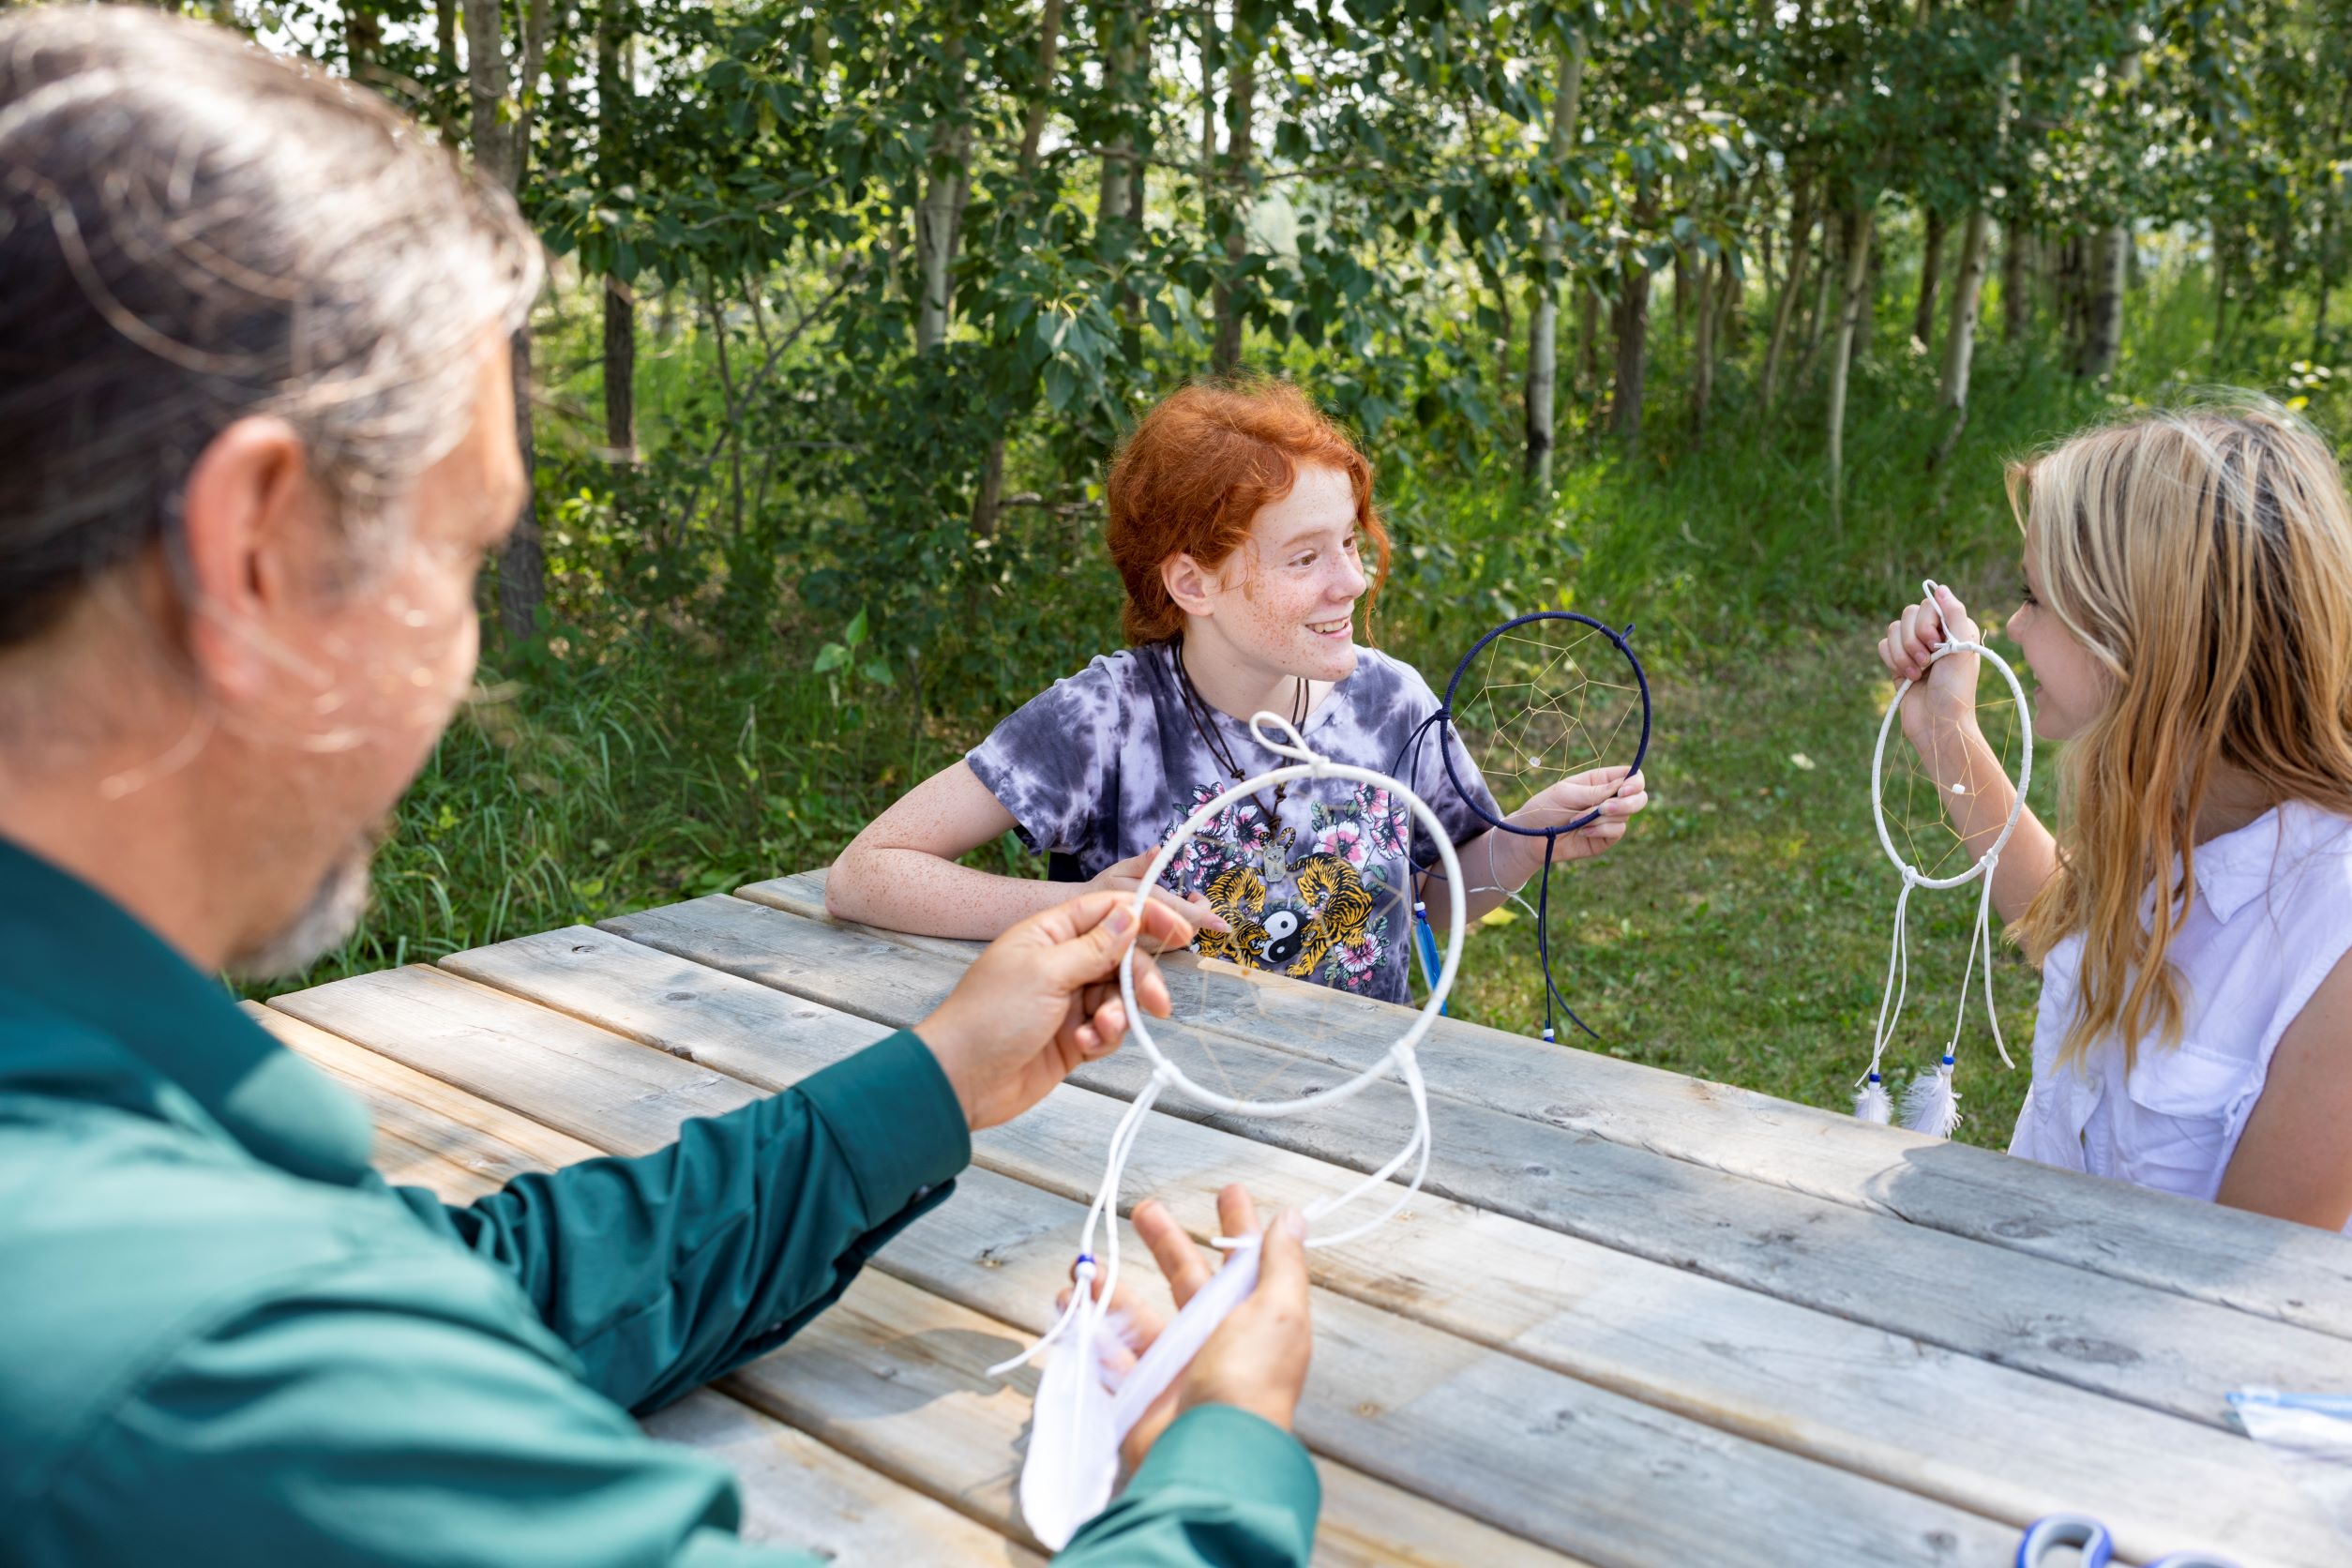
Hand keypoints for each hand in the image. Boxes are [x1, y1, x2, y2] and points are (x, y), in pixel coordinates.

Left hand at [915, 892, 1193, 1129]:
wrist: (960, 1081)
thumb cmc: (991, 1017)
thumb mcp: (1046, 972)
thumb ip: (1095, 946)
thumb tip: (1130, 914)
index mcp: (1049, 934)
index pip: (1107, 911)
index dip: (1145, 917)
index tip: (1180, 932)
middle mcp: (1061, 962)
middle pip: (1121, 957)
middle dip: (1140, 979)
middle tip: (1158, 1003)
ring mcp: (1067, 1001)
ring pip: (1118, 997)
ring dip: (1118, 1015)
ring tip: (1100, 1032)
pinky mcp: (1071, 1037)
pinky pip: (1107, 1029)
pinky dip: (1104, 1037)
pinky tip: (1086, 1046)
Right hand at [1067, 1187, 1313, 1470]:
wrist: (1208, 1456)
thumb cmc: (1250, 1383)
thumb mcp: (1278, 1313)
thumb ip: (1282, 1265)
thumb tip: (1294, 1219)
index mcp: (1253, 1319)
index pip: (1245, 1261)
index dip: (1238, 1225)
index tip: (1228, 1190)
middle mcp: (1216, 1341)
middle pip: (1187, 1279)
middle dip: (1166, 1242)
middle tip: (1144, 1207)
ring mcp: (1176, 1368)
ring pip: (1139, 1316)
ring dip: (1112, 1288)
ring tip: (1083, 1264)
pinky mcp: (1141, 1392)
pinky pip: (1109, 1355)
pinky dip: (1088, 1331)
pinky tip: (1069, 1307)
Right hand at [1087, 845, 1229, 932]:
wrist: (1080, 916)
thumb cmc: (1103, 888)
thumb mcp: (1120, 870)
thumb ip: (1143, 863)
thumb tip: (1159, 849)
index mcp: (1147, 907)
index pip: (1181, 915)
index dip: (1204, 918)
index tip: (1223, 924)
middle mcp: (1149, 931)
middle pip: (1188, 929)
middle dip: (1199, 912)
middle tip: (1192, 893)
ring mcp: (1148, 945)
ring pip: (1181, 938)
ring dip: (1190, 920)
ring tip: (1182, 899)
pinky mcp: (1146, 952)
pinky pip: (1171, 943)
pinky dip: (1178, 928)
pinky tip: (1169, 915)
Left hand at [1508, 766, 1648, 866]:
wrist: (1531, 837)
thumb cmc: (1544, 808)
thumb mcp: (1566, 793)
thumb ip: (1595, 790)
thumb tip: (1622, 785)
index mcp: (1601, 781)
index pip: (1632, 777)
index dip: (1635, 782)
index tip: (1623, 790)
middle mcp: (1609, 798)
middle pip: (1639, 797)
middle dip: (1627, 803)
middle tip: (1603, 808)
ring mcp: (1610, 819)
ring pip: (1626, 816)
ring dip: (1601, 818)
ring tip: (1575, 820)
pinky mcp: (1606, 838)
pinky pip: (1617, 832)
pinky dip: (1600, 831)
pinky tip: (1582, 831)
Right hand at [1878, 583, 1981, 758]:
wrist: (1938, 723)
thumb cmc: (1956, 689)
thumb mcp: (1963, 648)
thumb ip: (1954, 614)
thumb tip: (1939, 587)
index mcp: (1954, 627)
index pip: (1929, 604)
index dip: (1927, 622)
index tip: (1936, 644)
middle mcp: (1934, 634)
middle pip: (1908, 614)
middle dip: (1913, 640)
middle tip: (1927, 662)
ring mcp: (1914, 648)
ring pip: (1893, 630)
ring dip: (1902, 654)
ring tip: (1917, 673)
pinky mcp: (1897, 663)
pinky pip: (1883, 646)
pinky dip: (1892, 660)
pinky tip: (1905, 677)